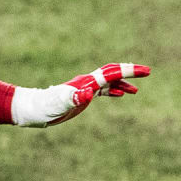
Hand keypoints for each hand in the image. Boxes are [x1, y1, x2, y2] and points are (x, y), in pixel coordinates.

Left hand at [14, 63, 149, 126]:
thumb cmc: (45, 107)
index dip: (129, 71)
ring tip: (136, 90)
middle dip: (130, 71)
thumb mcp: (60, 104)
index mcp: (86, 82)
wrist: (33, 109)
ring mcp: (85, 87)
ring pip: (109, 81)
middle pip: (112, 72)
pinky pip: (103, 90)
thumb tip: (89, 93)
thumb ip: (74, 97)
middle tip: (147, 71)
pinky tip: (120, 95)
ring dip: (123, 82)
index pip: (112, 74)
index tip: (145, 71)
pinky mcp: (82, 95)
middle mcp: (87, 82)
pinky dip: (114, 90)